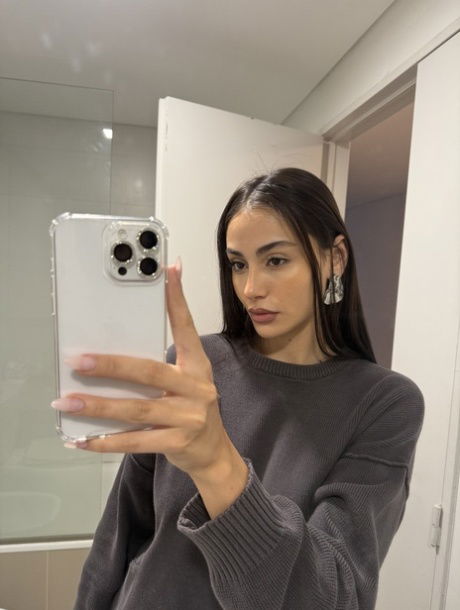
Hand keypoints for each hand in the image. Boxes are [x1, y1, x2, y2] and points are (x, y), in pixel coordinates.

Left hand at [53, 262, 237, 481]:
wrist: (214, 453)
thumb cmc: (192, 410)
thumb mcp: (186, 381)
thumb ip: (158, 366)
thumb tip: (111, 352)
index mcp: (197, 366)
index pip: (185, 327)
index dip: (176, 299)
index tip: (167, 271)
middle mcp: (196, 388)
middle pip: (149, 372)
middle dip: (110, 366)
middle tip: (76, 362)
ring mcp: (188, 417)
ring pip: (136, 409)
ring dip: (97, 406)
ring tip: (67, 402)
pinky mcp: (177, 443)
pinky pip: (135, 441)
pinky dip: (105, 442)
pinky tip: (81, 439)